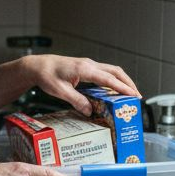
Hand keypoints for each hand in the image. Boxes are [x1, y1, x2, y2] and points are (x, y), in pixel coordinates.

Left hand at [16, 54, 138, 113]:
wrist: (38, 66)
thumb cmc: (46, 76)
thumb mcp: (60, 91)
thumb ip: (76, 101)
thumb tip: (90, 111)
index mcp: (84, 69)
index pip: (108, 79)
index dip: (122, 87)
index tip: (133, 95)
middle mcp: (89, 64)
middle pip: (115, 72)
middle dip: (128, 83)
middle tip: (137, 96)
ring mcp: (89, 64)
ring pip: (112, 70)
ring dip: (122, 81)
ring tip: (130, 94)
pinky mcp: (86, 67)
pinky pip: (104, 72)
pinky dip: (113, 80)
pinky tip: (114, 90)